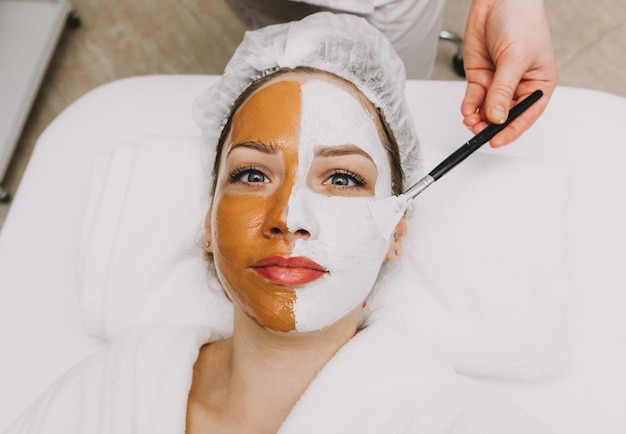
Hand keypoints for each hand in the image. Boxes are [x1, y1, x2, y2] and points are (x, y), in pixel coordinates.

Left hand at [461, 0, 557, 146]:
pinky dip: (469, 106)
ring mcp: (497, 82)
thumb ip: (503, 90)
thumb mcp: (515, 58)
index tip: (497, 141)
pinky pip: (474, 98)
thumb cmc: (521, 21)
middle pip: (503, 115)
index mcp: (538, 84)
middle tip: (479, 131)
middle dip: (491, 125)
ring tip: (471, 120)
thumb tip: (497, 117)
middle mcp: (517, 86)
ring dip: (477, 118)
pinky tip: (467, 110)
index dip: (511, 130)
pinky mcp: (481, 76)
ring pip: (486, 109)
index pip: (526, 115)